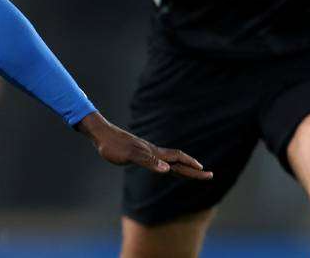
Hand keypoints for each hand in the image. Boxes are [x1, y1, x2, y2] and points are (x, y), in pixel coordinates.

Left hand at [76, 112, 211, 179]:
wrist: (100, 133)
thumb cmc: (113, 146)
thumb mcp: (129, 156)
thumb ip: (148, 162)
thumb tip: (167, 170)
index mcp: (154, 154)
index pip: (178, 162)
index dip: (192, 168)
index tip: (207, 174)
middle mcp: (153, 152)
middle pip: (178, 161)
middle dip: (193, 169)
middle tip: (209, 175)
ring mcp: (146, 151)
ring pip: (170, 159)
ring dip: (183, 166)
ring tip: (193, 170)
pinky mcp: (138, 152)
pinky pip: (159, 159)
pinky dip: (168, 164)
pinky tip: (166, 166)